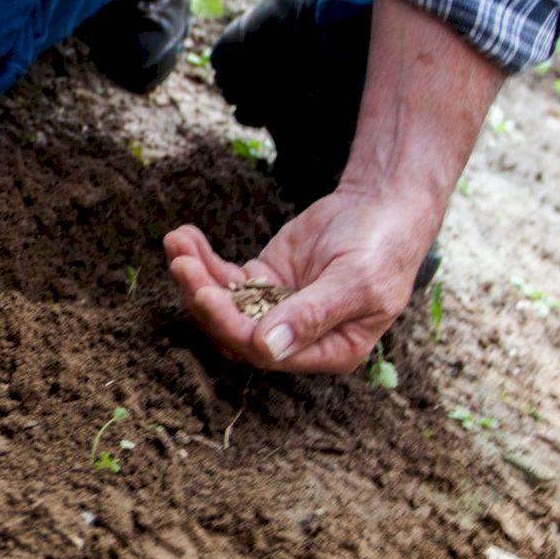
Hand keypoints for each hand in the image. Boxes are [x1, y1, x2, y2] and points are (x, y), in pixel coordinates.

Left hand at [163, 185, 441, 372]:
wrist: (383, 206)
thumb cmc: (382, 247)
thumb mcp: (356, 282)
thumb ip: (312, 315)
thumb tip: (267, 348)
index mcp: (327, 351)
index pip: (265, 352)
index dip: (231, 326)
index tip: (206, 294)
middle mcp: (296, 338)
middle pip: (234, 331)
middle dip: (203, 298)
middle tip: (181, 263)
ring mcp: (274, 309)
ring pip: (222, 304)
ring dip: (194, 276)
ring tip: (176, 243)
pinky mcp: (262, 281)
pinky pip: (223, 277)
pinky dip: (201, 259)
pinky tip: (184, 236)